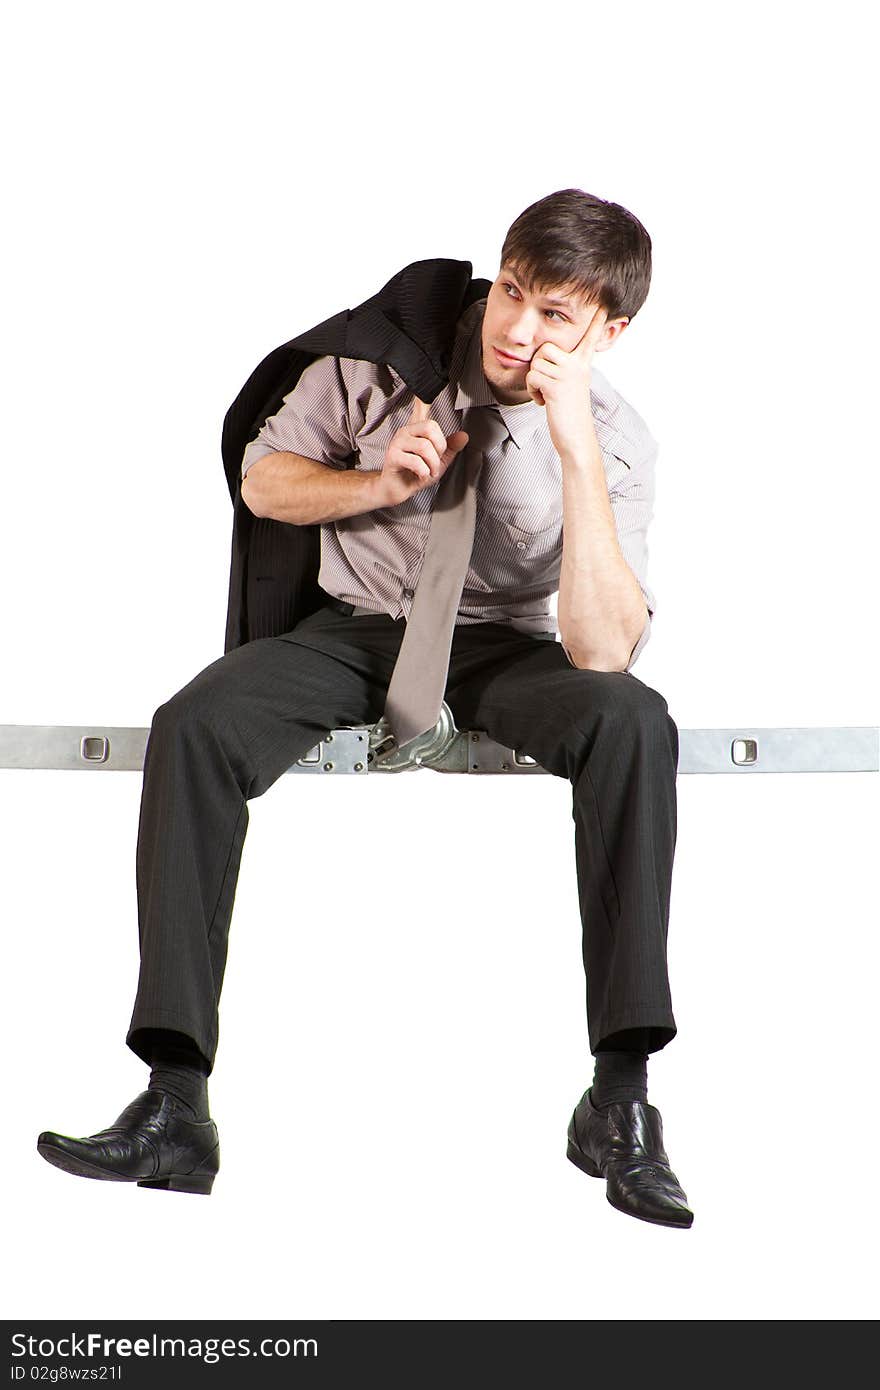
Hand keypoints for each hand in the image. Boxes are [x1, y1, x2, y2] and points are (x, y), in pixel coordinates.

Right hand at [374, 395, 468, 507]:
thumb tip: (464, 435)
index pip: (421, 407)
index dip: (424, 398)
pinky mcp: (392, 456)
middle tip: (435, 462)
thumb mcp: (439, 462)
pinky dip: (423, 472)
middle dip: (440, 448)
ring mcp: (397, 442)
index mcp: (418, 430)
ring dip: (432, 464)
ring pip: (425, 446)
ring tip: (429, 472)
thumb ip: (450, 449)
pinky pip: (415, 460)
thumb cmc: (416, 474)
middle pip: (431, 427)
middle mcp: (406, 431)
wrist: (398, 490)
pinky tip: (420, 475)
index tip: (424, 390)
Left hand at [524, 305, 607, 458]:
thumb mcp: (570, 385)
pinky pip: (532, 377)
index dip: (596, 321)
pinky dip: (532, 391)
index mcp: (583, 364)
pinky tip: (544, 402)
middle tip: (547, 383)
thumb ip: (565, 368)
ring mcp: (568, 375)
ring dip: (534, 381)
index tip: (603, 304)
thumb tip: (549, 355)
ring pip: (536, 363)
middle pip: (546, 347)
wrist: (575, 437)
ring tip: (546, 394)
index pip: (589, 337)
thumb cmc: (569, 412)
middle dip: (539, 364)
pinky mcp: (556, 386)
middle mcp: (578, 366)